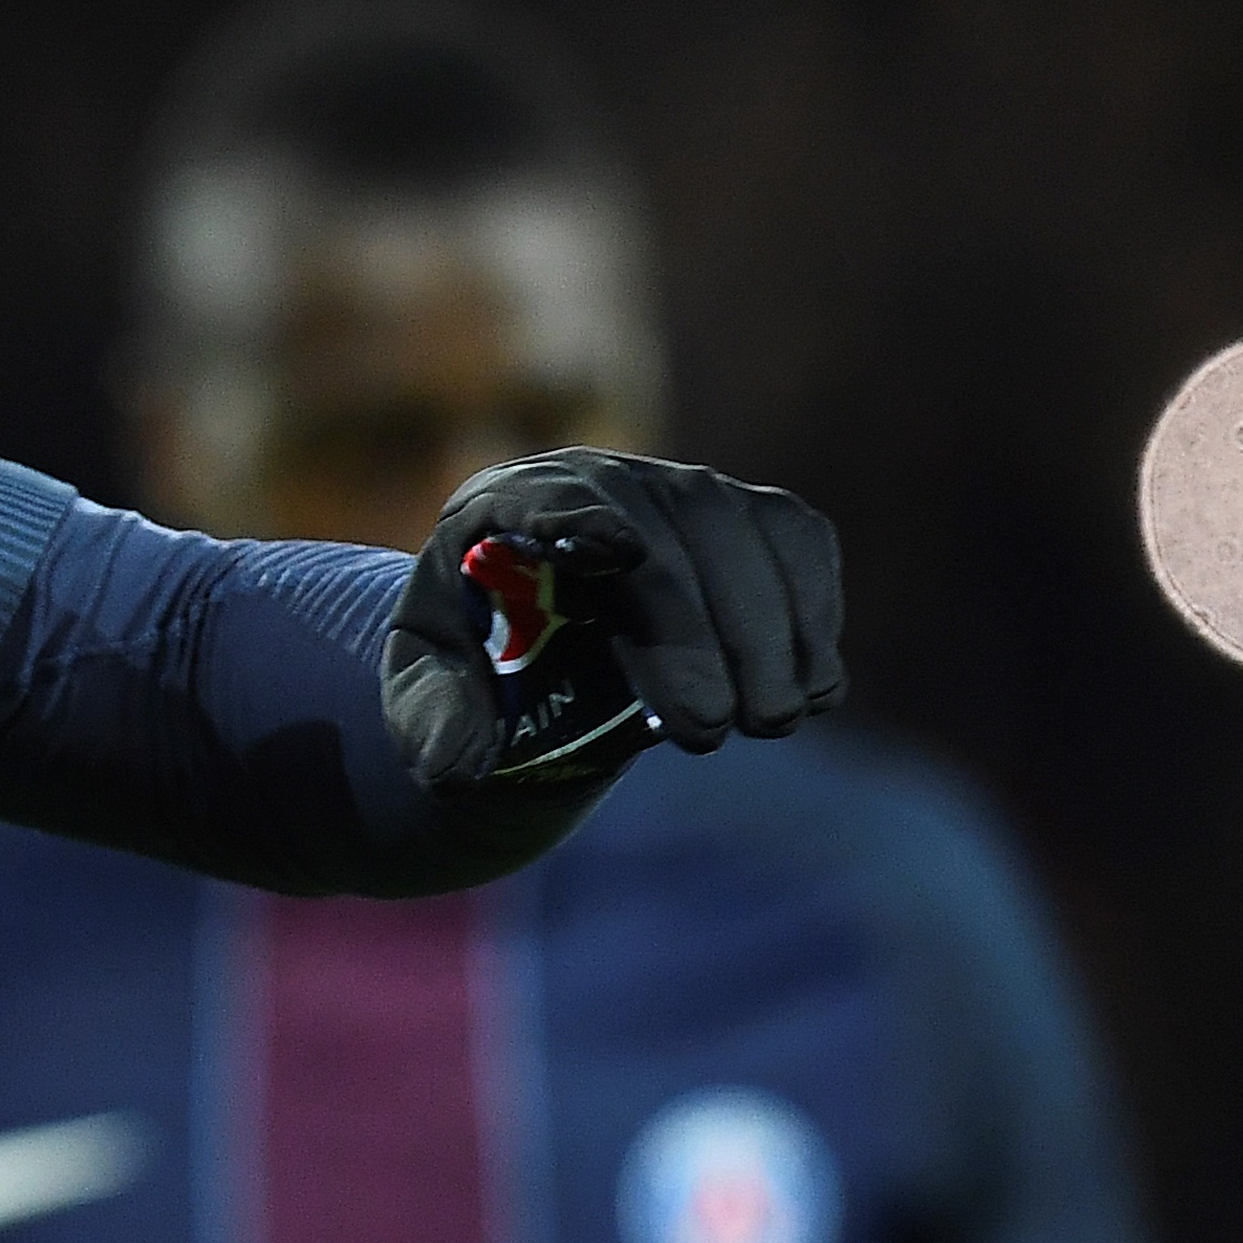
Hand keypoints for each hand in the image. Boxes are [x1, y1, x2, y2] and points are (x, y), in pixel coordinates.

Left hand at [381, 449, 843, 788]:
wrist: (539, 640)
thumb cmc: (477, 660)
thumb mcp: (428, 694)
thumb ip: (432, 723)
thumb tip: (456, 763)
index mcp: (502, 507)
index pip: (544, 497)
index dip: (585, 518)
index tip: (622, 554)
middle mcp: (599, 479)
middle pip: (665, 530)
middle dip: (696, 629)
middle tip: (709, 728)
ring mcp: (681, 489)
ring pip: (746, 531)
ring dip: (770, 630)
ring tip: (770, 721)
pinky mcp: (748, 517)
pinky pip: (798, 543)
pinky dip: (814, 612)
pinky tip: (810, 689)